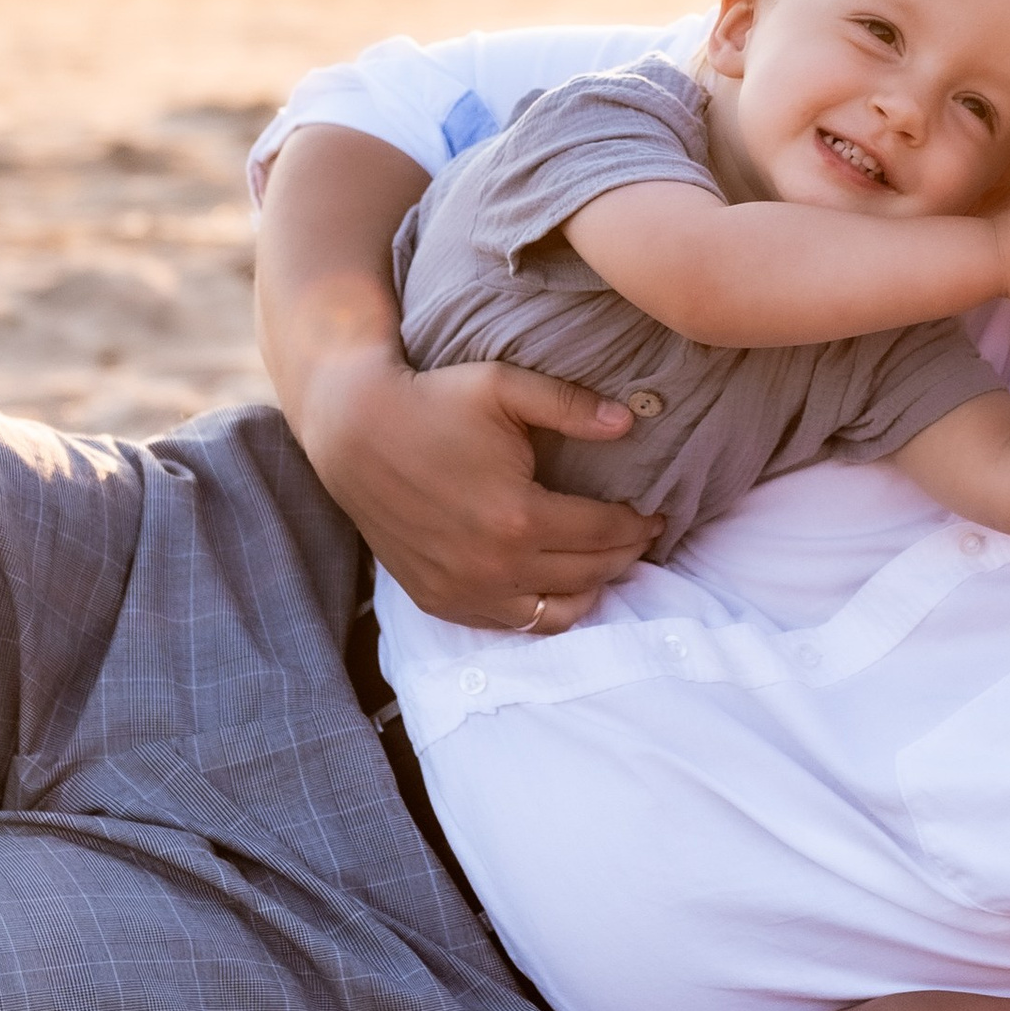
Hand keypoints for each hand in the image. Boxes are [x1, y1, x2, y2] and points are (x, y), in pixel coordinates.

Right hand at [303, 349, 656, 630]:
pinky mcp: (439, 601)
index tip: (655, 514)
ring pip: (556, 613)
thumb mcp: (504, 387)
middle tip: (639, 536)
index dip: (638, 525)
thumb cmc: (432, 402)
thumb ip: (572, 406)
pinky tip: (554, 581)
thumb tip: (629, 423)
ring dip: (591, 589)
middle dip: (625, 555)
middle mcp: (494, 566)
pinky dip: (543, 608)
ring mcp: (464, 590)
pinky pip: (511, 623)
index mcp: (519, 516)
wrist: (354, 432)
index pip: (604, 533)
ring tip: (604, 562)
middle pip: (589, 574)